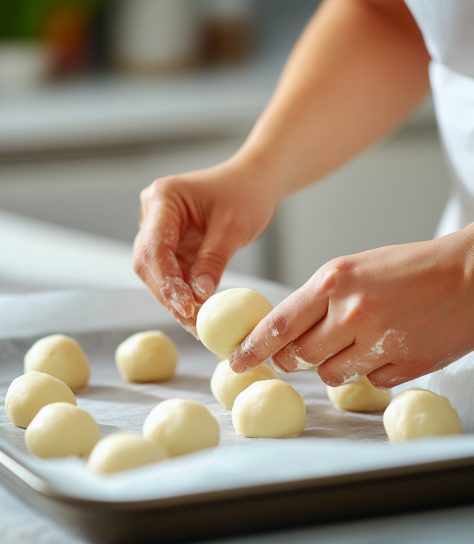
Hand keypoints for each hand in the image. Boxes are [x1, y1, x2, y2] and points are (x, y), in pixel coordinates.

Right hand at [133, 156, 277, 335]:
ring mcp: (159, 230)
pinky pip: (171, 273)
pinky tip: (199, 312)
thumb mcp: (234, 227)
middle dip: (169, 295)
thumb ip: (214, 260)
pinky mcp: (171, 244)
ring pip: (157, 273)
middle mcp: (153, 214)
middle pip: (149, 263)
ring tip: (199, 324)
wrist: (252, 183)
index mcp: (164, 198)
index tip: (186, 307)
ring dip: (176, 299)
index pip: (155, 246)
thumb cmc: (245, 194)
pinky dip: (184, 293)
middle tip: (193, 324)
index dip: (166, 281)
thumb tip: (199, 296)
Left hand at [230, 229, 473, 388]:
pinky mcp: (406, 365)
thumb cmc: (406, 268)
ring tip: (355, 341)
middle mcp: (352, 312)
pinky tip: (386, 346)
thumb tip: (283, 334)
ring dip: (333, 364)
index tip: (236, 361)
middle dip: (293, 357)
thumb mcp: (350, 270)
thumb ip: (315, 301)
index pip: (277, 325)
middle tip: (302, 349)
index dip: (252, 348)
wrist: (468, 275)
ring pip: (329, 375)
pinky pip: (368, 382)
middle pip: (299, 356)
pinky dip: (369, 370)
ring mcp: (380, 341)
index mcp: (333, 281)